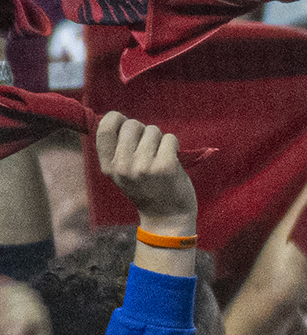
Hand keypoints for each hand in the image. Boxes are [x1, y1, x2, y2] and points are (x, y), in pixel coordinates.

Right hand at [87, 112, 195, 232]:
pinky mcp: (165, 167)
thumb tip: (117, 117)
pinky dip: (173, 144)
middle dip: (143, 129)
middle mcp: (122, 166)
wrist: (167, 217)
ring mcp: (143, 167)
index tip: (126, 123)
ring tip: (160, 155)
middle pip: (131, 125)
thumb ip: (117, 150)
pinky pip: (170, 138)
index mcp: (108, 166)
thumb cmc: (147, 189)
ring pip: (152, 130)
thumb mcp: (121, 173)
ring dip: (160, 139)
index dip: (116, 118)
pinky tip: (172, 158)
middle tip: (149, 145)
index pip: (103, 128)